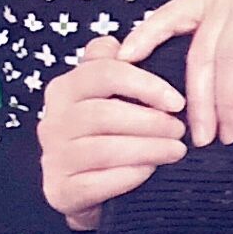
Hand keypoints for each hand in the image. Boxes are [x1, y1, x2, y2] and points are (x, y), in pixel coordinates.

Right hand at [37, 36, 188, 230]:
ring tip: (176, 150)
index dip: (146, 85)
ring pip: (103, 149)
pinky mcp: (59, 191)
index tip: (177, 101)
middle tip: (181, 130)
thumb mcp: (109, 96)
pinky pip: (96, 183)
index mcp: (65, 89)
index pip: (105, 72)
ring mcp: (53, 158)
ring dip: (148, 149)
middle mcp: (52, 120)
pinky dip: (129, 176)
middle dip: (151, 122)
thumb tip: (127, 42)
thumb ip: (116, 66)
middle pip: (104, 113)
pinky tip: (150, 172)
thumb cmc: (107, 135)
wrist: (88, 190)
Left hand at [120, 0, 232, 146]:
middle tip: (198, 137)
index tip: (122, 61)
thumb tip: (204, 70)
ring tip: (228, 133)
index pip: (168, 15)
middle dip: (196, 102)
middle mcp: (228, 1)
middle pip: (200, 56)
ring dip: (227, 102)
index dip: (144, 36)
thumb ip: (220, 23)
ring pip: (230, 61)